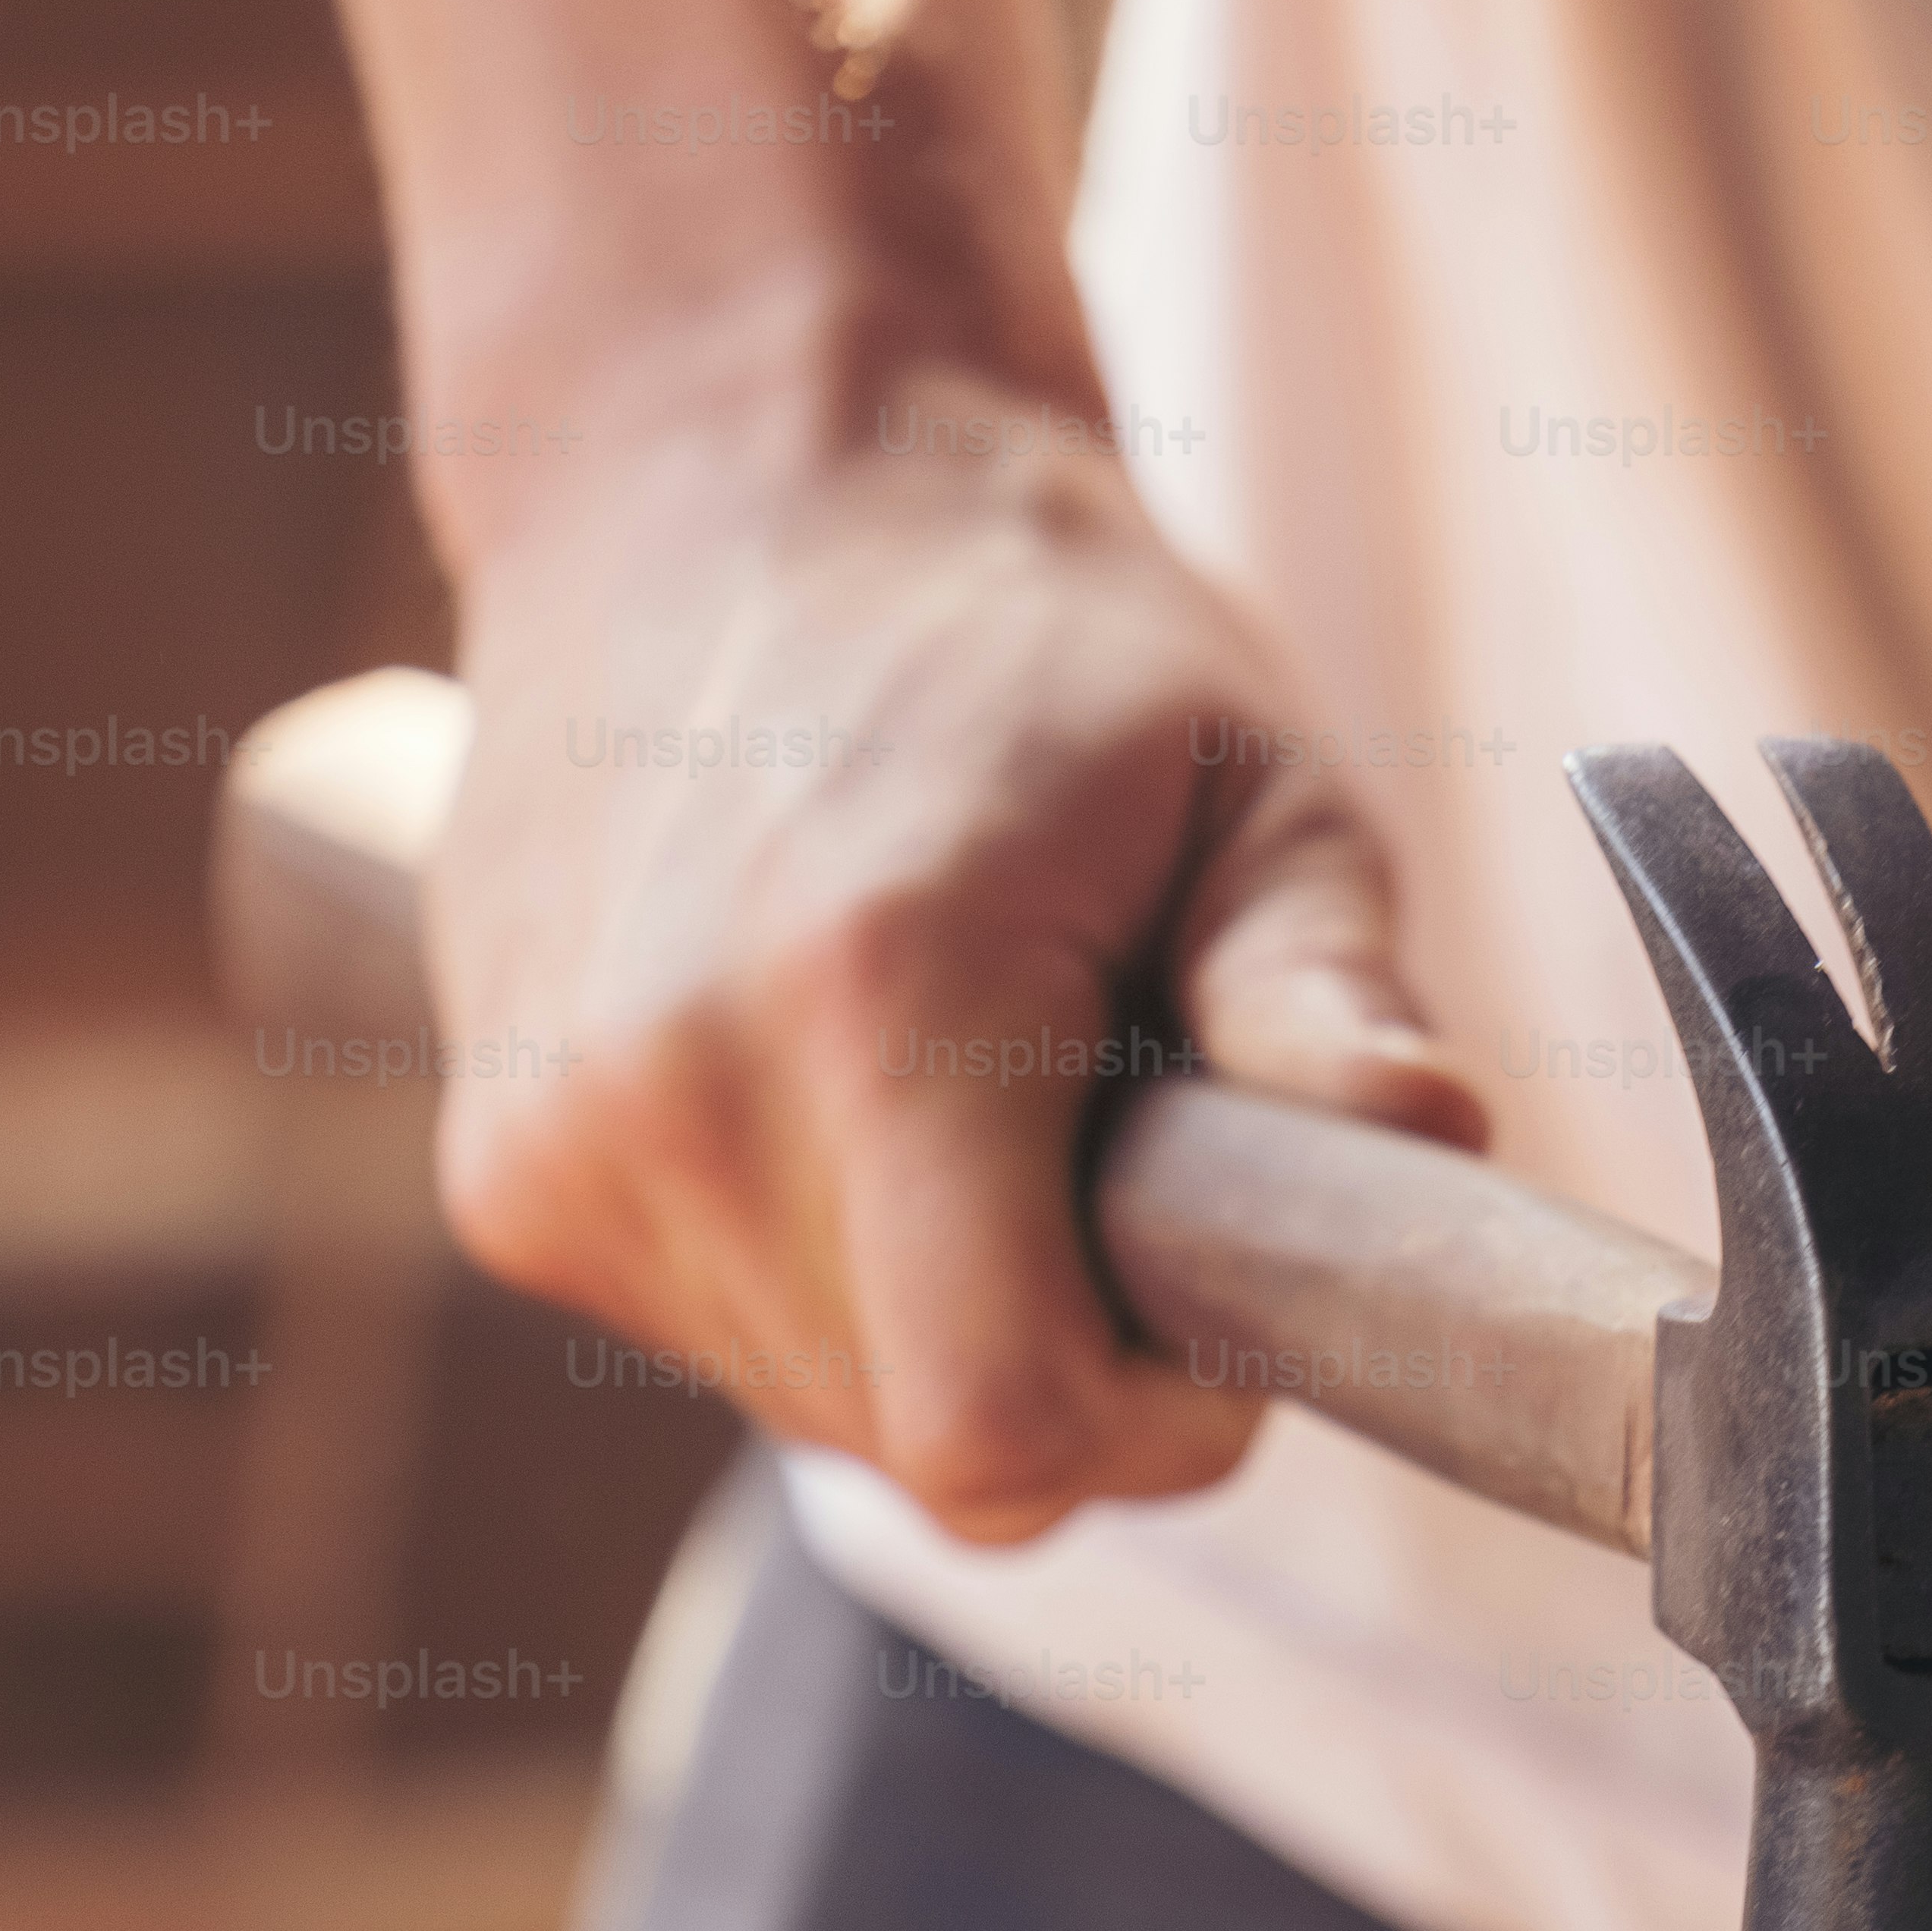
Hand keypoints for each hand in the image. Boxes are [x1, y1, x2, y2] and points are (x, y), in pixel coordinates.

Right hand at [423, 378, 1481, 1542]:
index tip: (1213, 1293)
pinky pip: (728, 1344)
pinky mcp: (501, 1178)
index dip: (1154, 1424)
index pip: (1003, 1429)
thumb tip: (1430, 1141)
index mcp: (873, 1008)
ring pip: (830, 1416)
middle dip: (1067, 1355)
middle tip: (1110, 1146)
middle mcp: (669, 1099)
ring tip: (975, 1088)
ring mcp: (555, 1151)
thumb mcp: (1256, 782)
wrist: (729, 479)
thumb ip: (1328, 995)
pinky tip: (853, 1094)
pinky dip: (830, 1275)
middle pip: (932, 1451)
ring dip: (945, 1316)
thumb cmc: (1038, 636)